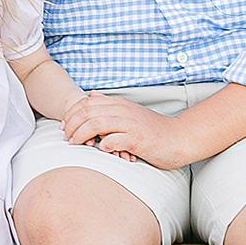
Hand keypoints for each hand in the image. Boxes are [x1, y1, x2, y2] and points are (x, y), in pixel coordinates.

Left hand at [61, 93, 187, 168]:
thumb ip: (110, 104)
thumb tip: (92, 95)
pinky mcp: (138, 140)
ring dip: (82, 134)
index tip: (64, 125)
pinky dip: (104, 144)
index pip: (87, 102)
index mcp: (119, 104)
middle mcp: (123, 111)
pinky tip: (100, 149)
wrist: (180, 138)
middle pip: (87, 112)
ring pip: (97, 124)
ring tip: (75, 144)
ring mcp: (130, 124)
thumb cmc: (153, 130)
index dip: (71, 113)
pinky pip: (115, 140)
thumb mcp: (130, 112)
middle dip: (72, 124)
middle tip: (66, 137)